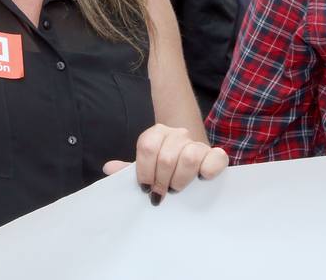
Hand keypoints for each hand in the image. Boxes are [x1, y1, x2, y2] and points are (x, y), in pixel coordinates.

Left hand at [104, 123, 227, 204]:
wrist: (192, 160)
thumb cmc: (165, 167)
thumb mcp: (147, 167)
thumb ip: (128, 169)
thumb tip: (108, 168)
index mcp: (157, 133)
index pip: (147, 147)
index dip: (144, 171)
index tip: (145, 188)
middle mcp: (178, 134)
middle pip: (166, 156)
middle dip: (161, 180)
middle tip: (161, 193)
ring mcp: (198, 143)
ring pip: (188, 158)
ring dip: (180, 179)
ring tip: (176, 188)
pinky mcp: (217, 155)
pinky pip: (216, 158)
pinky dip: (208, 170)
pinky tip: (202, 179)